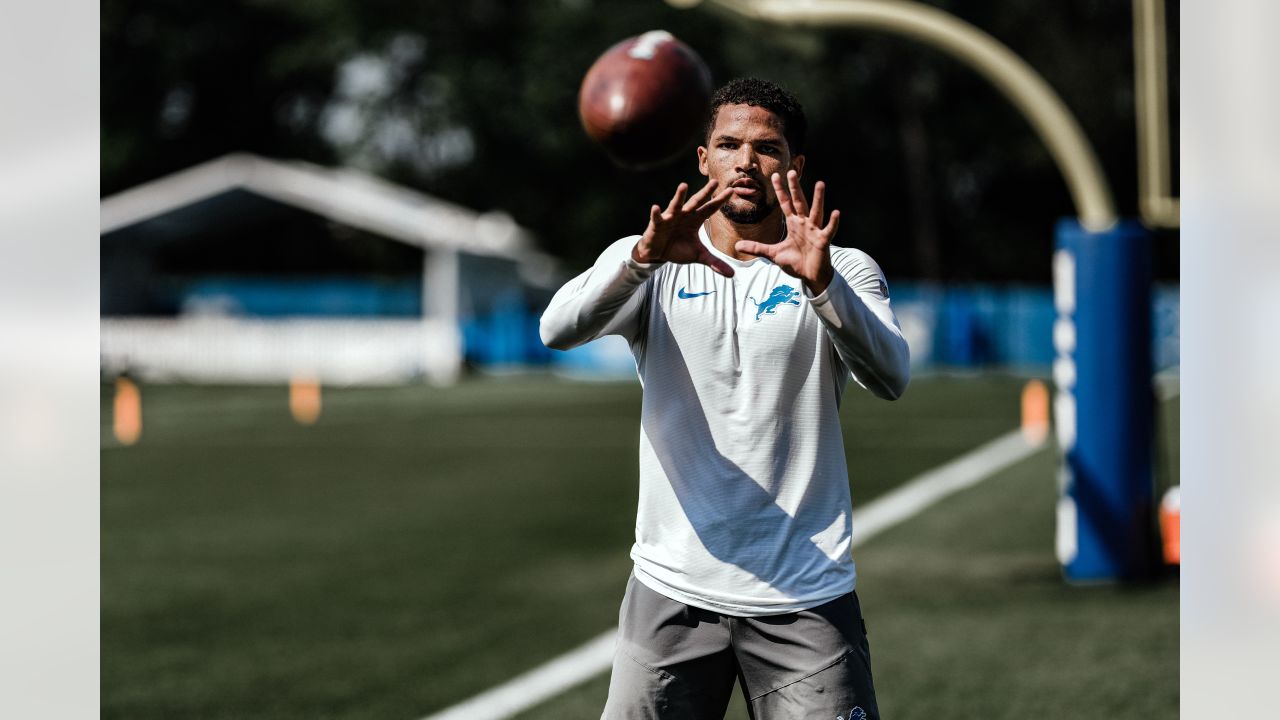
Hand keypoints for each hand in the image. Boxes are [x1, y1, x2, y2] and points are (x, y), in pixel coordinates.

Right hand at [633, 178, 735, 276]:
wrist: (658, 253)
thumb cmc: (678, 249)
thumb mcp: (698, 256)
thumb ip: (715, 262)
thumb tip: (732, 275)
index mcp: (695, 220)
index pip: (710, 208)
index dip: (720, 201)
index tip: (731, 191)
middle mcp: (684, 215)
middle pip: (696, 202)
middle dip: (705, 192)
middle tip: (715, 181)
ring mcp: (670, 218)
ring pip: (676, 205)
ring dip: (679, 196)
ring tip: (683, 185)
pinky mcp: (657, 225)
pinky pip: (657, 218)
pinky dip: (656, 213)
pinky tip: (656, 207)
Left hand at [735, 170, 839, 294]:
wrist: (810, 276)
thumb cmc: (795, 262)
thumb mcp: (773, 254)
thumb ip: (757, 248)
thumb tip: (737, 245)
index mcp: (793, 224)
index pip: (785, 203)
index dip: (780, 190)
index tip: (775, 175)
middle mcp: (804, 223)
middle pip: (799, 202)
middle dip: (795, 188)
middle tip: (792, 171)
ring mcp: (815, 231)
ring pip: (816, 211)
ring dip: (818, 198)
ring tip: (820, 183)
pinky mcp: (823, 240)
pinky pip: (829, 230)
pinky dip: (833, 222)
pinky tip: (836, 212)